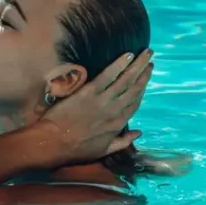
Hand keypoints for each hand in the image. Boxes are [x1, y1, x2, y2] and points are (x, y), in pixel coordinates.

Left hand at [41, 49, 153, 165]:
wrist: (54, 143)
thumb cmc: (76, 149)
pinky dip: (119, 64)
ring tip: (146, 53)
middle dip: (144, 73)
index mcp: (118, 124)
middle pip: (135, 89)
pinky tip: (128, 55)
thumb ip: (123, 142)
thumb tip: (139, 133)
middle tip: (150, 60)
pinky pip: (108, 75)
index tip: (146, 78)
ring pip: (126, 79)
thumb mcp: (104, 151)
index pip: (135, 103)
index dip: (143, 89)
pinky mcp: (90, 92)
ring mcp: (103, 100)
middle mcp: (115, 110)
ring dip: (138, 65)